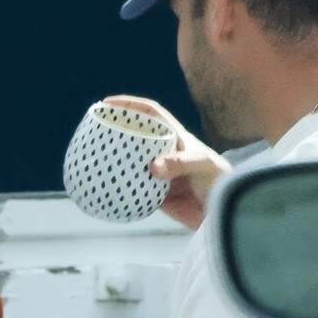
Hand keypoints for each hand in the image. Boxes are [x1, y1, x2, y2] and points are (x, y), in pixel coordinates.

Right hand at [100, 93, 231, 230]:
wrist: (225, 213)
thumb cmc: (220, 181)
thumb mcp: (202, 166)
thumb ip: (179, 164)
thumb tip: (152, 167)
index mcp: (176, 137)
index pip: (151, 113)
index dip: (130, 104)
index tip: (108, 103)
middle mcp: (166, 153)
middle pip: (136, 136)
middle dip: (116, 131)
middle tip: (92, 131)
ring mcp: (160, 174)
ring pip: (132, 163)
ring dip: (114, 161)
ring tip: (91, 159)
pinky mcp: (157, 196)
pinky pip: (133, 190)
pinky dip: (120, 188)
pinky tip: (104, 189)